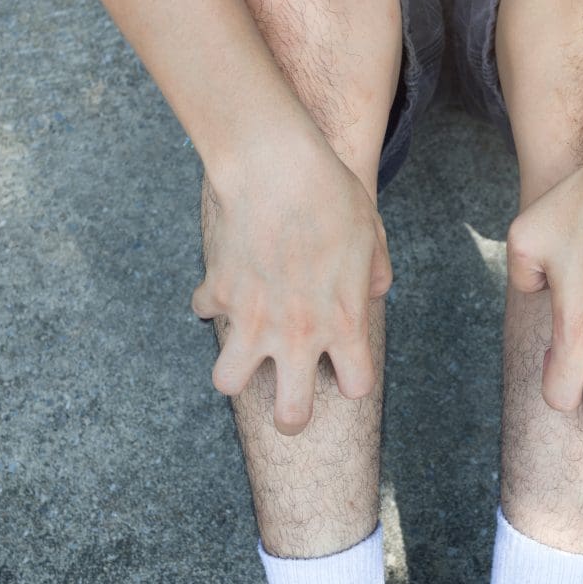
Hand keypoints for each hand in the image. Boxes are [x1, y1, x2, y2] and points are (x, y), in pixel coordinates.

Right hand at [191, 140, 390, 434]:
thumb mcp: (372, 235)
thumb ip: (376, 273)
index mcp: (344, 324)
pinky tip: (228, 281)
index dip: (352, 378)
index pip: (356, 388)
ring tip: (247, 351)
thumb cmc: (333, 196)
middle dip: (290, 415)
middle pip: (290, 413)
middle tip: (289, 402)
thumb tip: (376, 291)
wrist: (278, 168)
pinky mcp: (219, 292)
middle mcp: (298, 334)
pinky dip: (213, 301)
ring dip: (236, 369)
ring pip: (228, 381)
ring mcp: (254, 319)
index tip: (345, 364)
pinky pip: (206, 311)